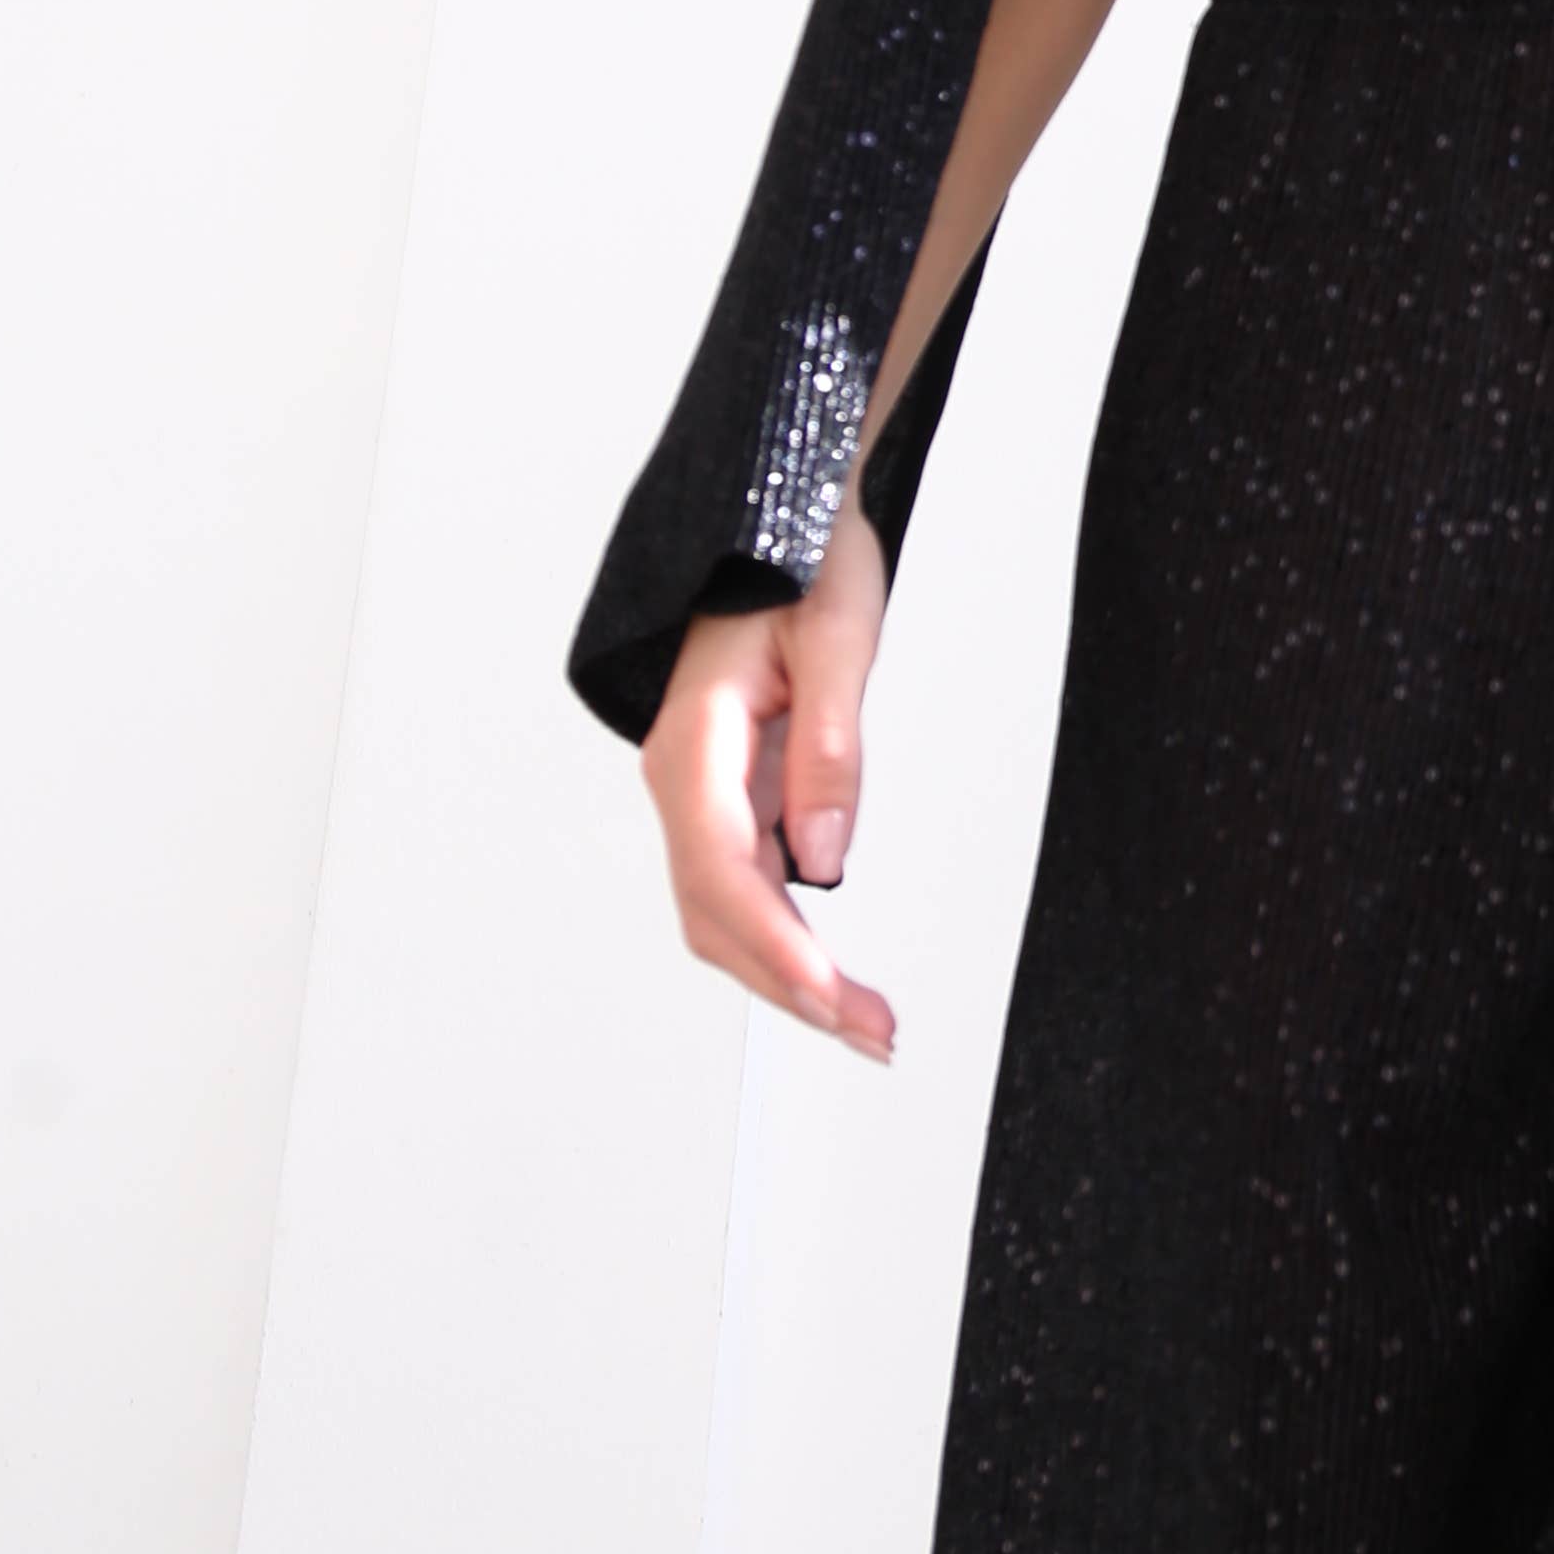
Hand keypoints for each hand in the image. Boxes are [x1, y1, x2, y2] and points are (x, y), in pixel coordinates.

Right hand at [639, 497, 897, 1063]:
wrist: (776, 520)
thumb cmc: (801, 562)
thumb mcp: (838, 640)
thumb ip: (832, 749)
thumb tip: (827, 859)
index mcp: (694, 742)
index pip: (722, 870)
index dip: (776, 945)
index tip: (831, 996)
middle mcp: (682, 778)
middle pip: (717, 913)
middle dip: (789, 985)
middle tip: (871, 1033)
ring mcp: (699, 793)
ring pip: (725, 912)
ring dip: (786, 973)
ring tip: (862, 1020)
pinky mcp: (728, 797)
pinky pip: (743, 885)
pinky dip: (784, 938)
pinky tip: (830, 972)